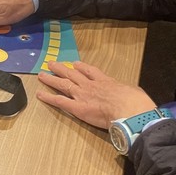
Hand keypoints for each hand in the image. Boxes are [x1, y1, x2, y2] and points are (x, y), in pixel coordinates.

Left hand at [36, 60, 155, 128]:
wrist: (130, 111)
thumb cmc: (136, 103)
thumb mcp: (134, 92)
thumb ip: (127, 93)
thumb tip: (131, 95)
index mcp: (106, 82)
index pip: (91, 72)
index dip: (82, 67)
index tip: (75, 63)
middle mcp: (91, 86)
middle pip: (73, 74)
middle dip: (62, 69)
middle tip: (52, 64)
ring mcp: (82, 95)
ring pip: (63, 84)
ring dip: (51, 79)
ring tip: (42, 74)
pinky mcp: (77, 108)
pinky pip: (59, 101)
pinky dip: (48, 97)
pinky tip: (40, 94)